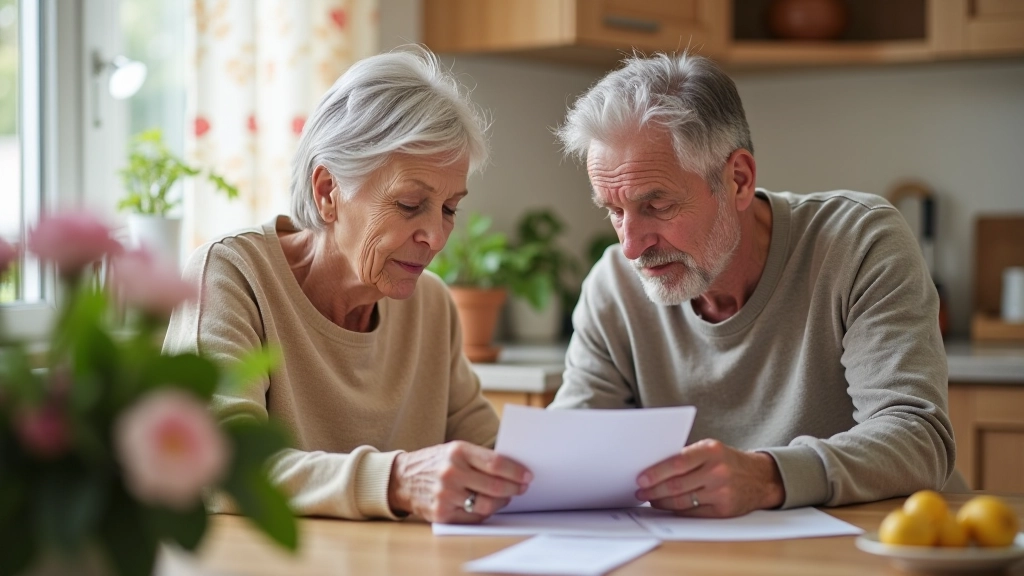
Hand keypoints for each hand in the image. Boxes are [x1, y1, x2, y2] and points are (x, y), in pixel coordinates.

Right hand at [387, 441, 531, 522]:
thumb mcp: (455, 450)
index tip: (527, 475)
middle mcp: (451, 472)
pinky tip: (489, 505)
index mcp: (457, 451)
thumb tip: (514, 469)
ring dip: (502, 502)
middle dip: (514, 488)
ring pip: (486, 504)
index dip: (516, 471)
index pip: (496, 463)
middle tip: (522, 488)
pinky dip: (485, 512)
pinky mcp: (442, 513)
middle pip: (494, 486)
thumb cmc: (436, 462)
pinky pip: (473, 517)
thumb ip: (480, 458)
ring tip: (506, 497)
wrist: (402, 478)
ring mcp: (445, 494)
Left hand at [635, 439, 784, 517]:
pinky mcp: (724, 510)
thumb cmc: (728, 461)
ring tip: (650, 499)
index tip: (641, 479)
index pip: (677, 462)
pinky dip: (676, 510)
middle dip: (653, 490)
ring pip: (682, 501)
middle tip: (640, 492)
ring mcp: (721, 492)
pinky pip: (693, 512)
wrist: (760, 478)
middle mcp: (717, 471)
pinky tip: (667, 506)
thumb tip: (653, 467)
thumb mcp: (710, 449)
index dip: (656, 472)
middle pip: (676, 485)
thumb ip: (686, 456)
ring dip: (661, 502)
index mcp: (711, 451)